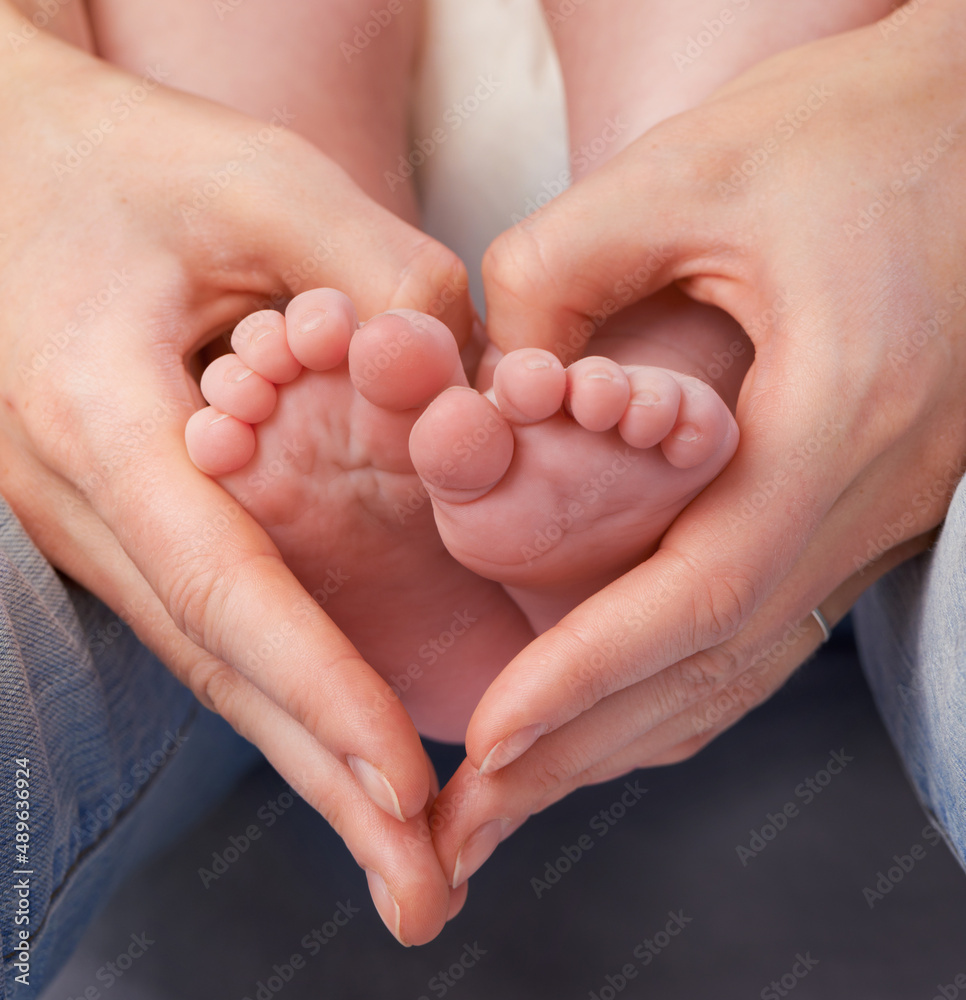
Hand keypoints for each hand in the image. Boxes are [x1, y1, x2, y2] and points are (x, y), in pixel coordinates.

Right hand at [0, 9, 472, 942]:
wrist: (7, 170)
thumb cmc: (121, 166)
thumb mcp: (257, 186)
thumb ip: (377, 274)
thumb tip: (474, 385)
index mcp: (106, 424)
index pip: (227, 592)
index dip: (320, 694)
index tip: (404, 789)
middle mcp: (91, 503)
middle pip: (224, 669)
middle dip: (326, 784)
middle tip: (420, 891)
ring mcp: (101, 522)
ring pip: (219, 664)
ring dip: (312, 761)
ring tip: (401, 854)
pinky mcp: (132, 515)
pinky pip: (216, 622)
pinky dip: (287, 693)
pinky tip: (339, 742)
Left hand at [429, 1, 965, 884]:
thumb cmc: (864, 127)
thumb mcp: (693, 174)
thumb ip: (560, 271)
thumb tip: (485, 383)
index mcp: (839, 419)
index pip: (697, 596)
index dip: (586, 679)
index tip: (488, 741)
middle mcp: (871, 492)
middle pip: (716, 667)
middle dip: (586, 752)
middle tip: (473, 818)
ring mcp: (878, 509)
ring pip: (743, 667)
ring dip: (626, 737)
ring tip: (520, 792)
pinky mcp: (860, 499)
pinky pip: (766, 624)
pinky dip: (679, 683)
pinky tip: (613, 711)